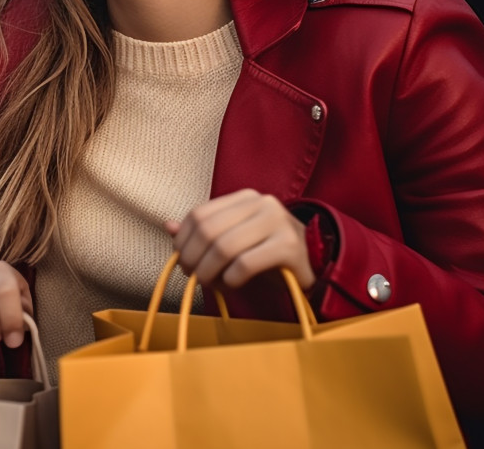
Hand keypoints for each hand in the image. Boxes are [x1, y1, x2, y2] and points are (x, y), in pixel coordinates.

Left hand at [167, 189, 314, 288]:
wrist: (315, 266)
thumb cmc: (267, 253)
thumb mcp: (234, 239)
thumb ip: (204, 232)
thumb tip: (168, 227)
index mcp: (244, 197)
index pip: (199, 214)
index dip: (183, 240)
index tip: (181, 261)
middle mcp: (262, 203)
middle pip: (208, 230)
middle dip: (193, 258)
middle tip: (192, 276)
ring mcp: (278, 222)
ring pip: (224, 247)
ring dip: (209, 271)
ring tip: (210, 283)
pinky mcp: (290, 246)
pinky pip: (245, 264)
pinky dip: (231, 279)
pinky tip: (232, 285)